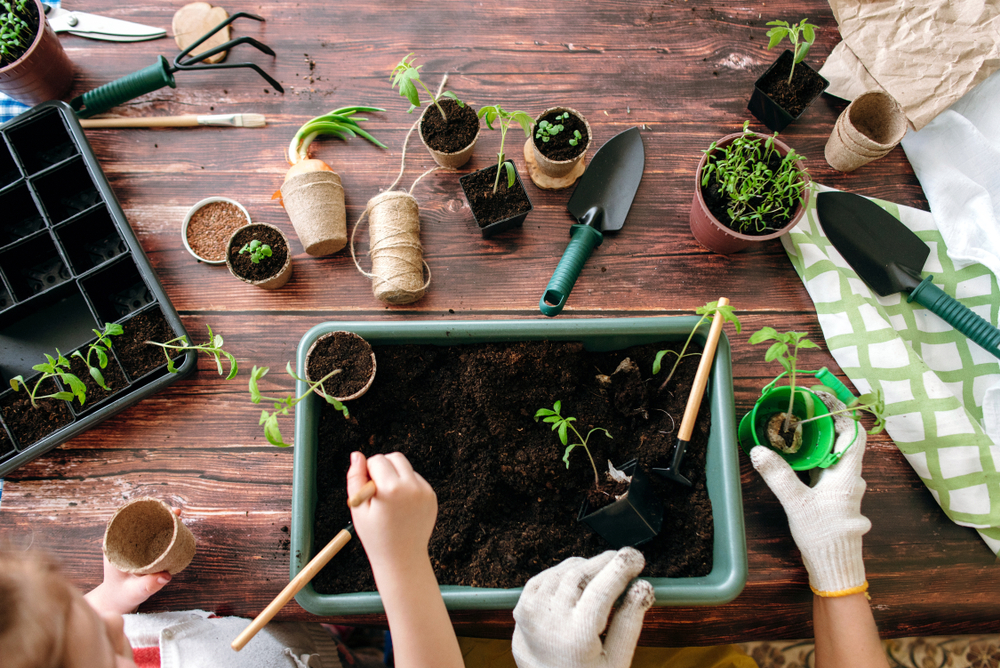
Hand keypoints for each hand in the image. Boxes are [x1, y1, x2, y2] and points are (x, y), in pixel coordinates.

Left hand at [85, 508, 177, 615]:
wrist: (116, 601)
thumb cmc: (122, 596)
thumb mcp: (135, 592)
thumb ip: (148, 585)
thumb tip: (166, 576)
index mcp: (114, 549)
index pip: (124, 523)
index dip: (142, 514)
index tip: (160, 511)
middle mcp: (121, 543)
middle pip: (138, 522)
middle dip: (157, 514)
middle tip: (176, 512)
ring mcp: (130, 546)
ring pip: (145, 527)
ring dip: (161, 520)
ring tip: (178, 516)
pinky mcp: (139, 550)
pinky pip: (150, 536)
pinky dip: (161, 530)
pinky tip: (174, 528)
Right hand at [347, 451, 436, 573]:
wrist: (402, 558)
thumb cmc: (375, 535)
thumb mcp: (358, 508)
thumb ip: (355, 478)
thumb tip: (356, 454)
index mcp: (391, 489)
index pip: (377, 460)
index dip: (367, 473)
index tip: (367, 490)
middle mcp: (412, 487)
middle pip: (395, 457)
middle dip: (383, 466)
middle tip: (377, 490)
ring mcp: (425, 491)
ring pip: (406, 467)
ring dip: (395, 475)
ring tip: (389, 501)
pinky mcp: (431, 496)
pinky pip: (416, 480)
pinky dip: (406, 486)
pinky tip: (401, 506)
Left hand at [512, 548, 654, 667]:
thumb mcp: (616, 661)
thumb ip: (630, 622)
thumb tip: (643, 585)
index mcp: (576, 638)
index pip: (601, 590)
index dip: (620, 568)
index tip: (636, 557)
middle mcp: (549, 622)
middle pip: (581, 574)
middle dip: (606, 562)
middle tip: (626, 562)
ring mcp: (532, 612)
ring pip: (565, 570)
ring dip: (589, 566)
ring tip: (605, 576)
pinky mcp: (523, 605)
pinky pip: (550, 575)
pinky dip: (568, 572)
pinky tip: (581, 583)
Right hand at [750, 392, 870, 595]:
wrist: (836, 568)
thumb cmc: (823, 536)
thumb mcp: (796, 504)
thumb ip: (778, 475)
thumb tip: (759, 450)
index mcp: (848, 475)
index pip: (853, 432)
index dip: (840, 411)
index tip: (821, 397)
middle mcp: (851, 479)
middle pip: (842, 441)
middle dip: (822, 423)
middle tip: (799, 410)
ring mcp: (844, 490)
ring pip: (833, 457)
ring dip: (816, 442)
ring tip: (793, 430)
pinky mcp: (835, 499)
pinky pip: (825, 470)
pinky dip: (812, 459)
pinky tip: (794, 459)